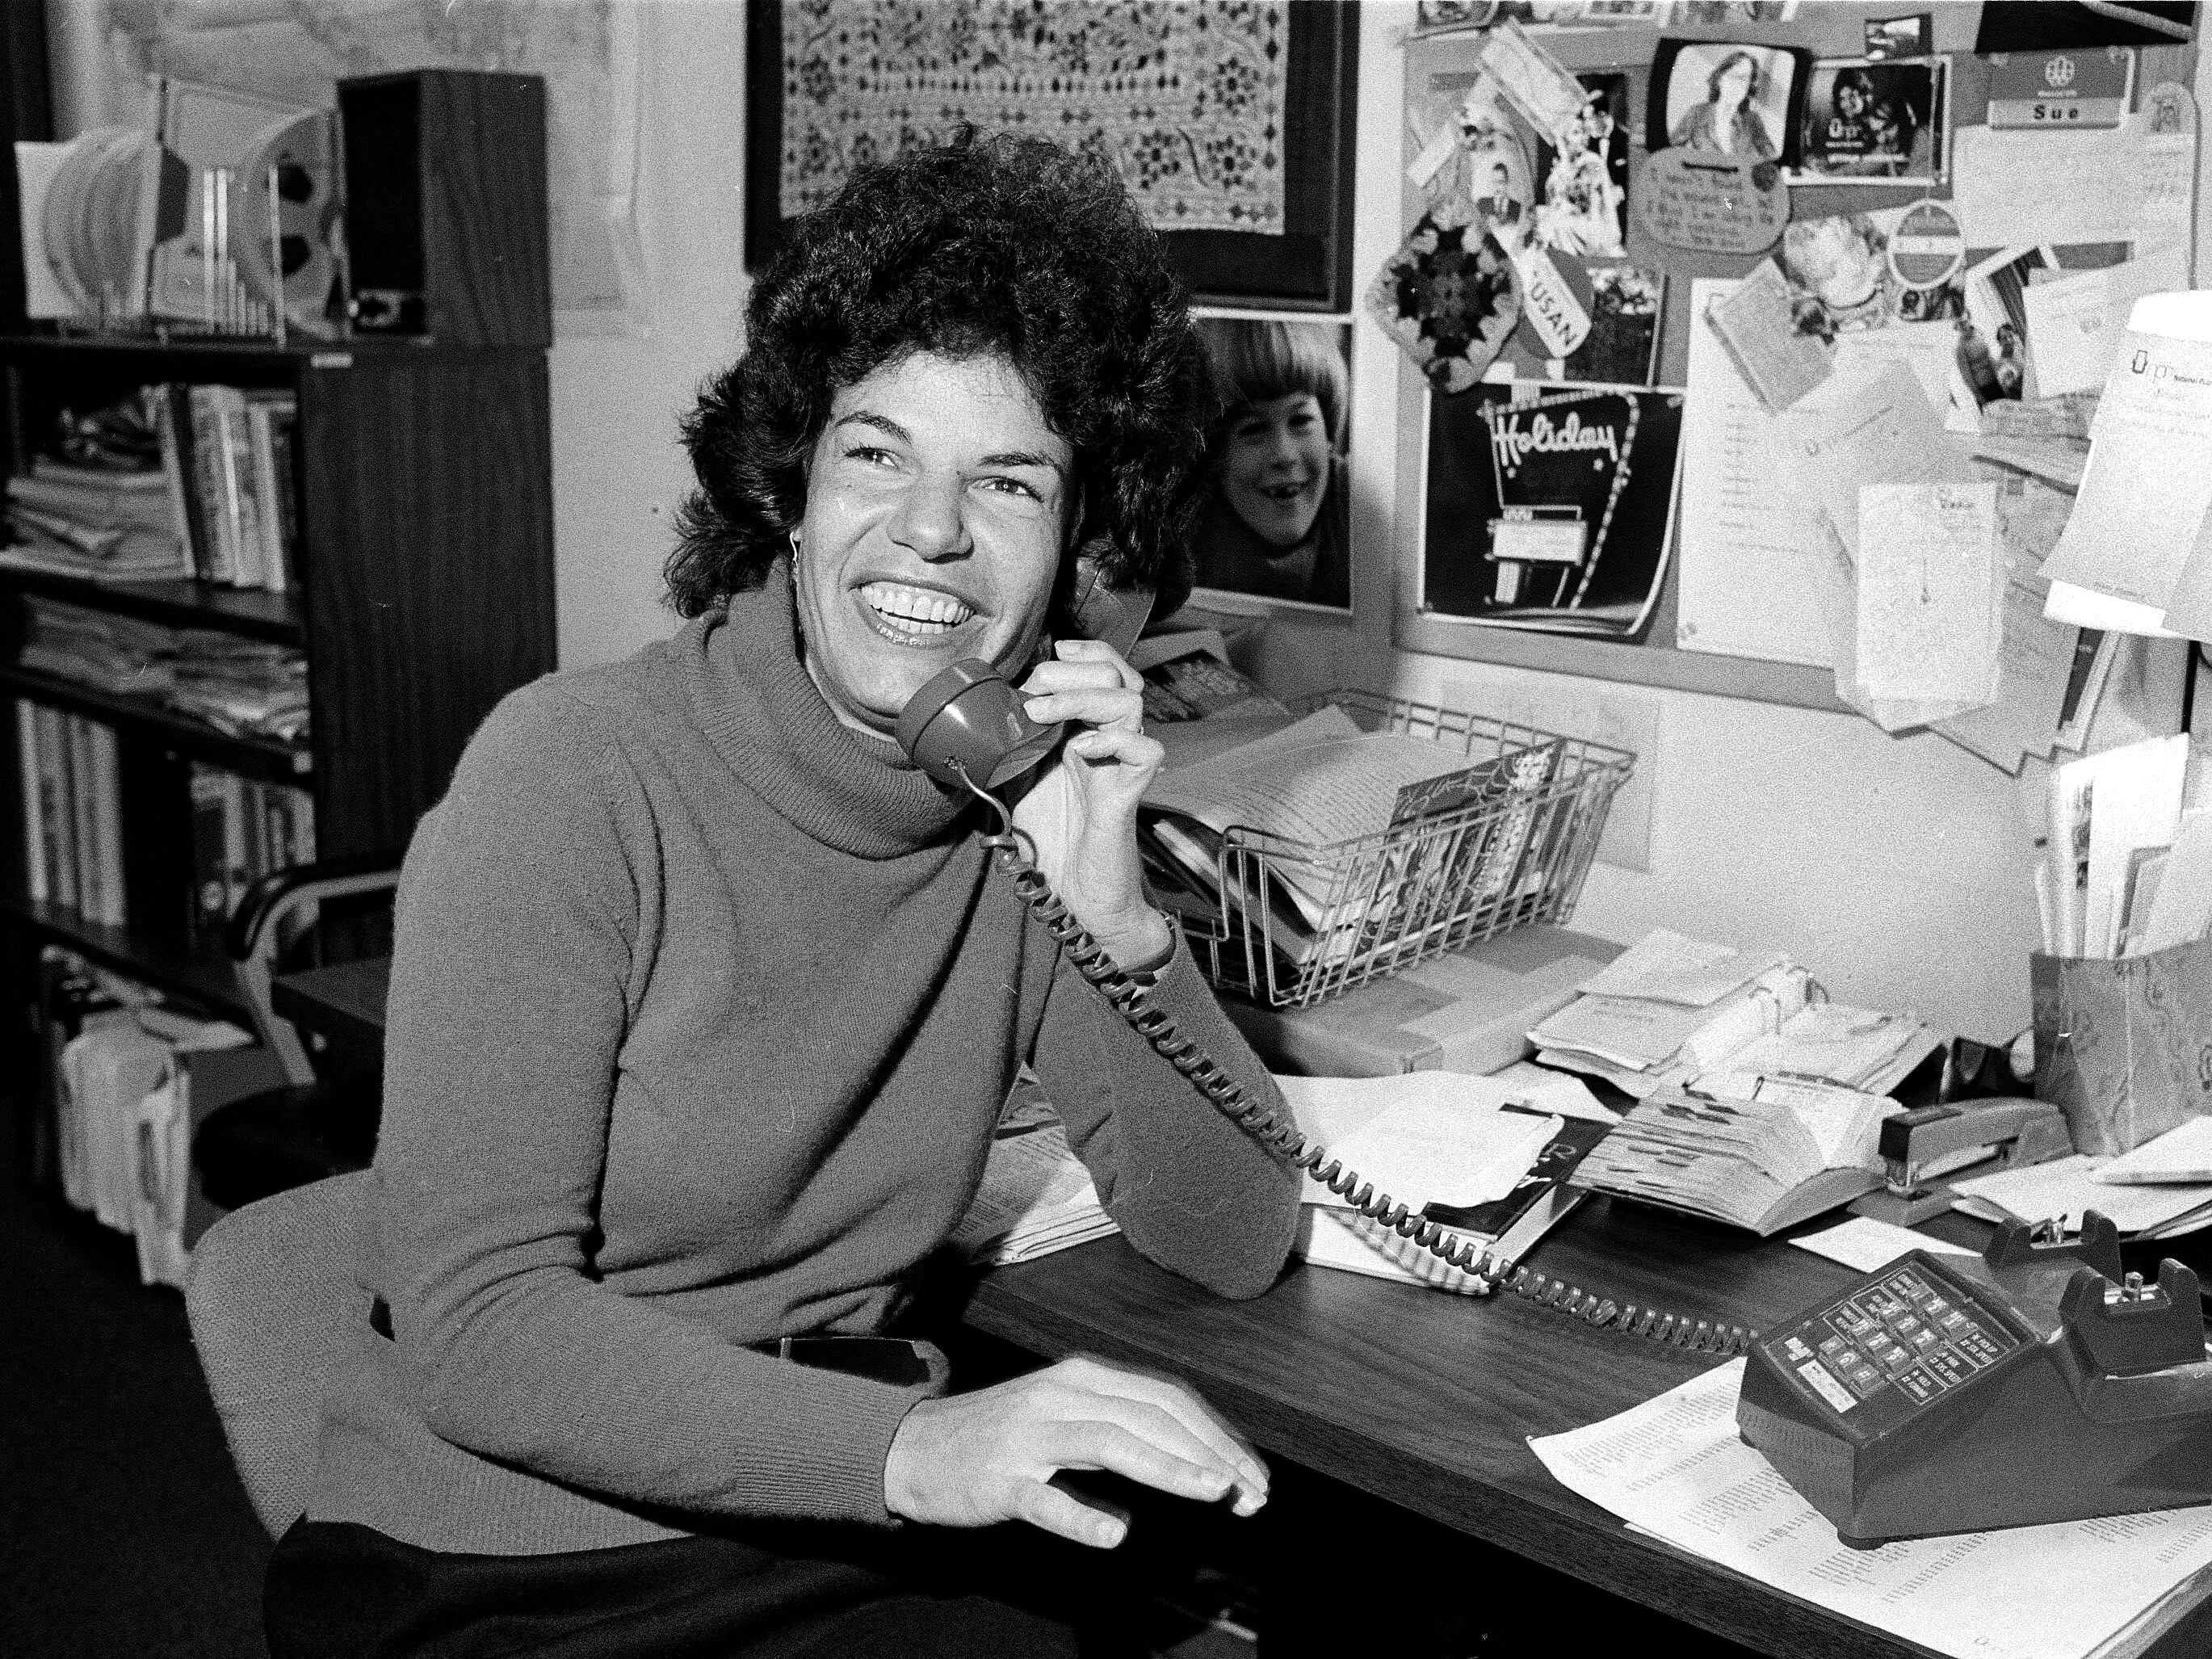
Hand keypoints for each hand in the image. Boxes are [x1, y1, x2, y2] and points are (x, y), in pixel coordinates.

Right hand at [883, 1354, 1268, 1547]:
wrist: (916, 1448)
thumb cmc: (1004, 1436)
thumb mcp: (1066, 1414)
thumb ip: (1125, 1429)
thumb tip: (1197, 1462)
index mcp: (1082, 1376)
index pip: (1165, 1397)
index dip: (1215, 1433)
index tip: (1252, 1472)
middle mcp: (1060, 1395)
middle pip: (1149, 1416)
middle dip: (1208, 1453)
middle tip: (1251, 1492)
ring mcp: (1028, 1436)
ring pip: (1109, 1443)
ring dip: (1168, 1468)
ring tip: (1214, 1492)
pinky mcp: (999, 1479)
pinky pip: (1045, 1498)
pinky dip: (1082, 1515)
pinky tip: (1116, 1533)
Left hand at [1010, 639, 1170, 969]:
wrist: (1072, 893)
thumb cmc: (1050, 838)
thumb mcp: (1015, 778)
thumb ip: (1007, 743)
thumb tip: (974, 713)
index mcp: (1086, 728)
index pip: (1104, 668)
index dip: (1084, 652)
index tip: (1051, 653)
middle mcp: (1109, 739)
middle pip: (1116, 675)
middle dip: (1071, 672)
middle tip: (1034, 693)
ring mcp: (1122, 764)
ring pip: (1130, 701)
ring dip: (1080, 698)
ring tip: (1041, 715)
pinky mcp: (1131, 792)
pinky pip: (1146, 749)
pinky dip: (1112, 740)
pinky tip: (1080, 751)